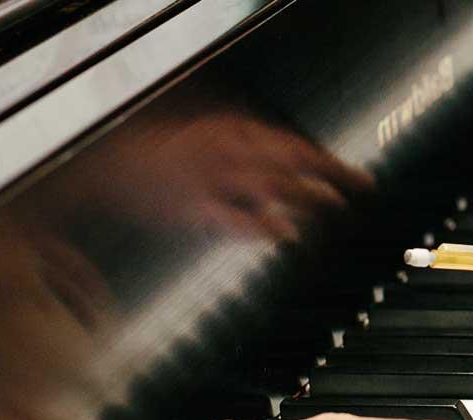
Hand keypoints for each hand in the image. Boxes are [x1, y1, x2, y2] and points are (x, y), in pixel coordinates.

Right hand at [59, 99, 374, 241]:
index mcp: (234, 133)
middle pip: (290, 162)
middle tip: (361, 188)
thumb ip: (252, 149)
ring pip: (269, 185)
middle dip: (329, 175)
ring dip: (306, 195)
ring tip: (335, 204)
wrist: (109, 164)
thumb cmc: (167, 154)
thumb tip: (293, 167)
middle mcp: (229, 152)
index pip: (295, 148)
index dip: (331, 163)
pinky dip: (260, 225)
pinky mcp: (192, 208)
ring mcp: (211, 179)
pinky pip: (232, 218)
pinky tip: (285, 234)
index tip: (363, 179)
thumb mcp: (213, 136)